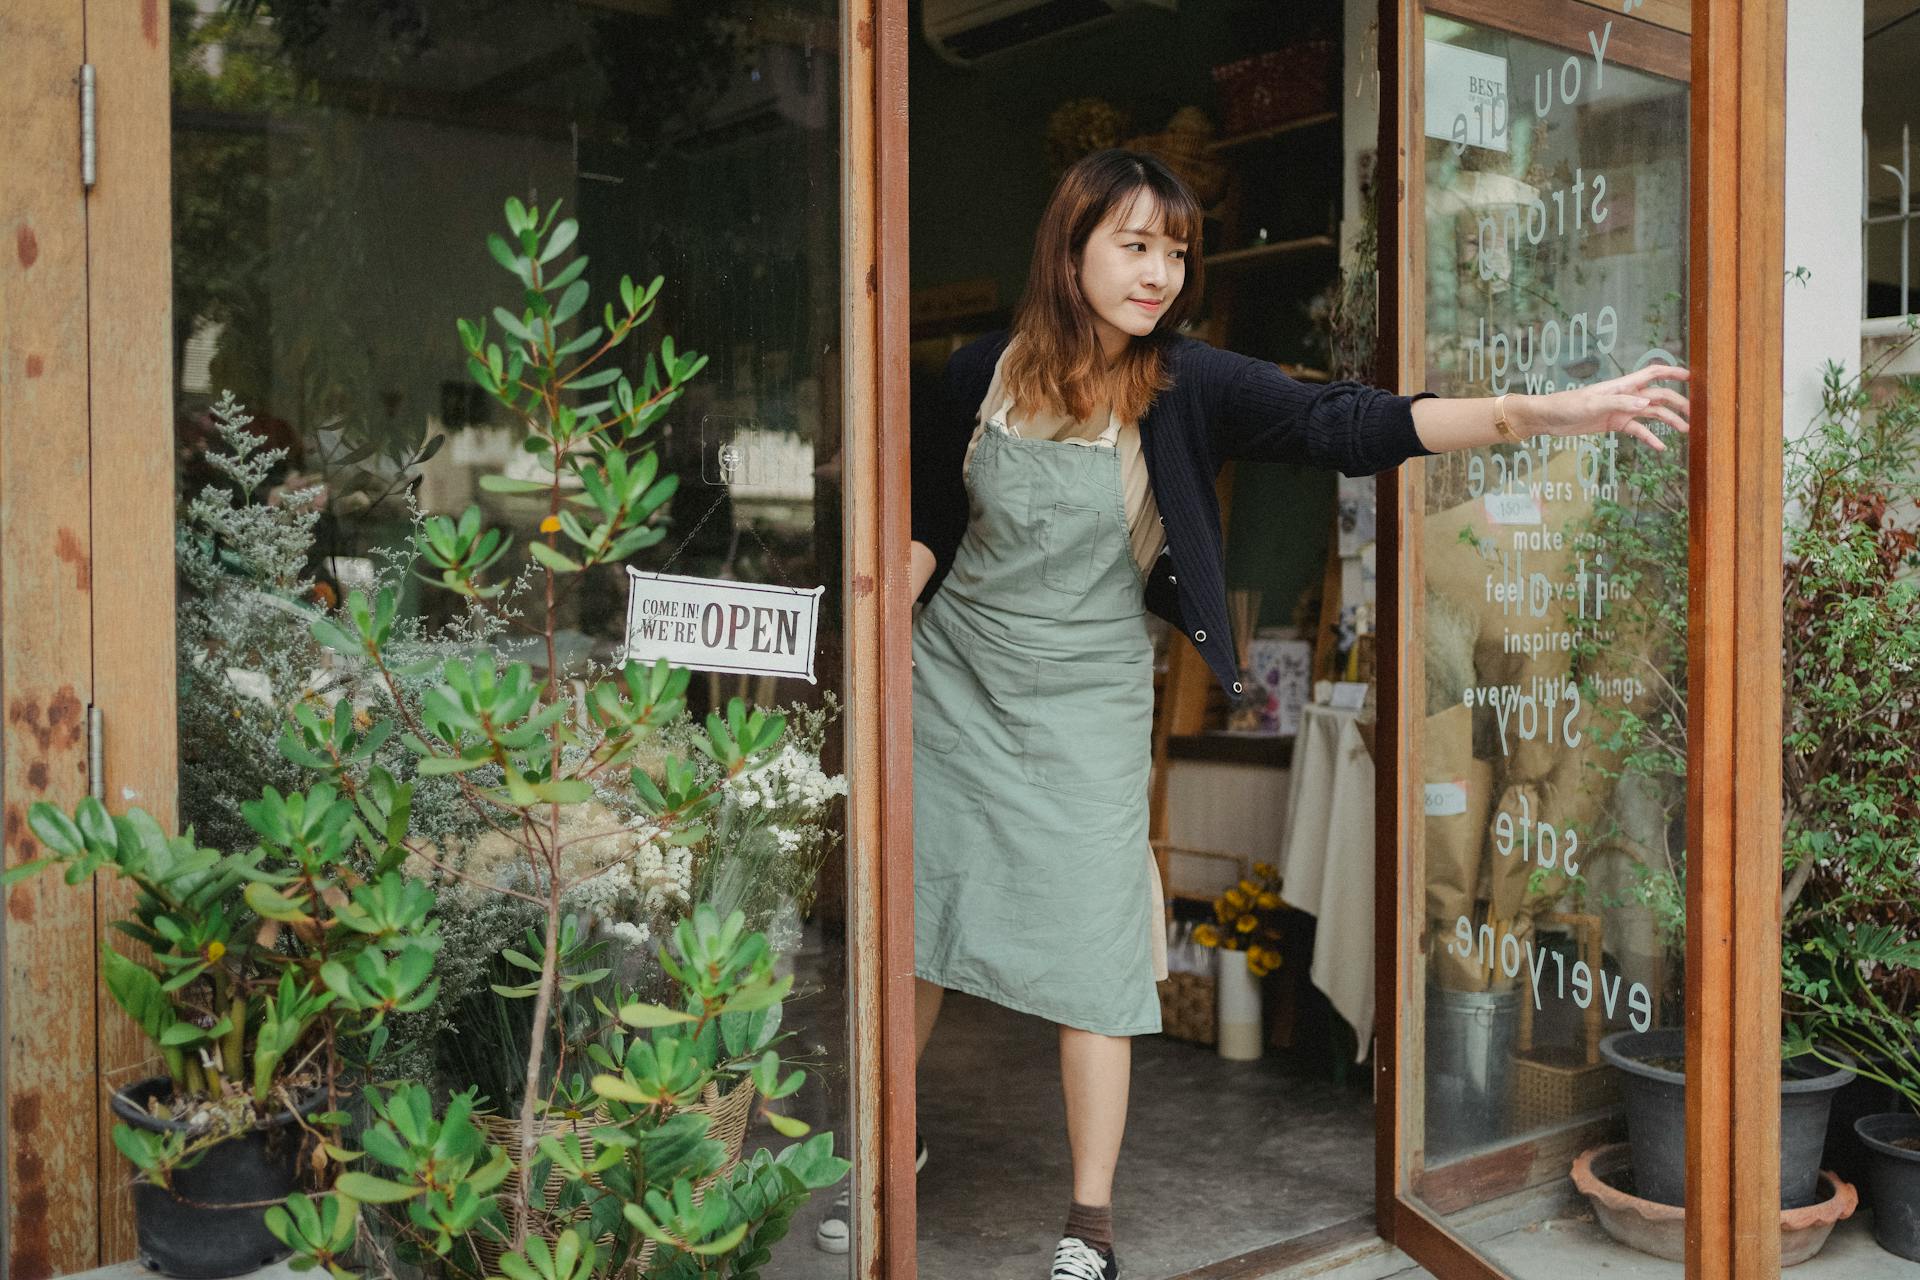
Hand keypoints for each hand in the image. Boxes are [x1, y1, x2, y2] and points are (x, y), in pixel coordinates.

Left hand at [1515, 364, 1690, 450]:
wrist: (1549, 418)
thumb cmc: (1567, 405)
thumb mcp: (1592, 404)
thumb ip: (1620, 403)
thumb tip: (1647, 403)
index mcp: (1622, 386)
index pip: (1652, 374)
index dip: (1672, 373)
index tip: (1691, 376)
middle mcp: (1626, 396)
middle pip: (1657, 396)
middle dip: (1676, 402)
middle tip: (1693, 413)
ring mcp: (1621, 410)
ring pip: (1651, 414)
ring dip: (1667, 421)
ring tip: (1685, 430)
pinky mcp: (1614, 424)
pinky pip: (1637, 430)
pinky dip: (1649, 437)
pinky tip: (1660, 447)